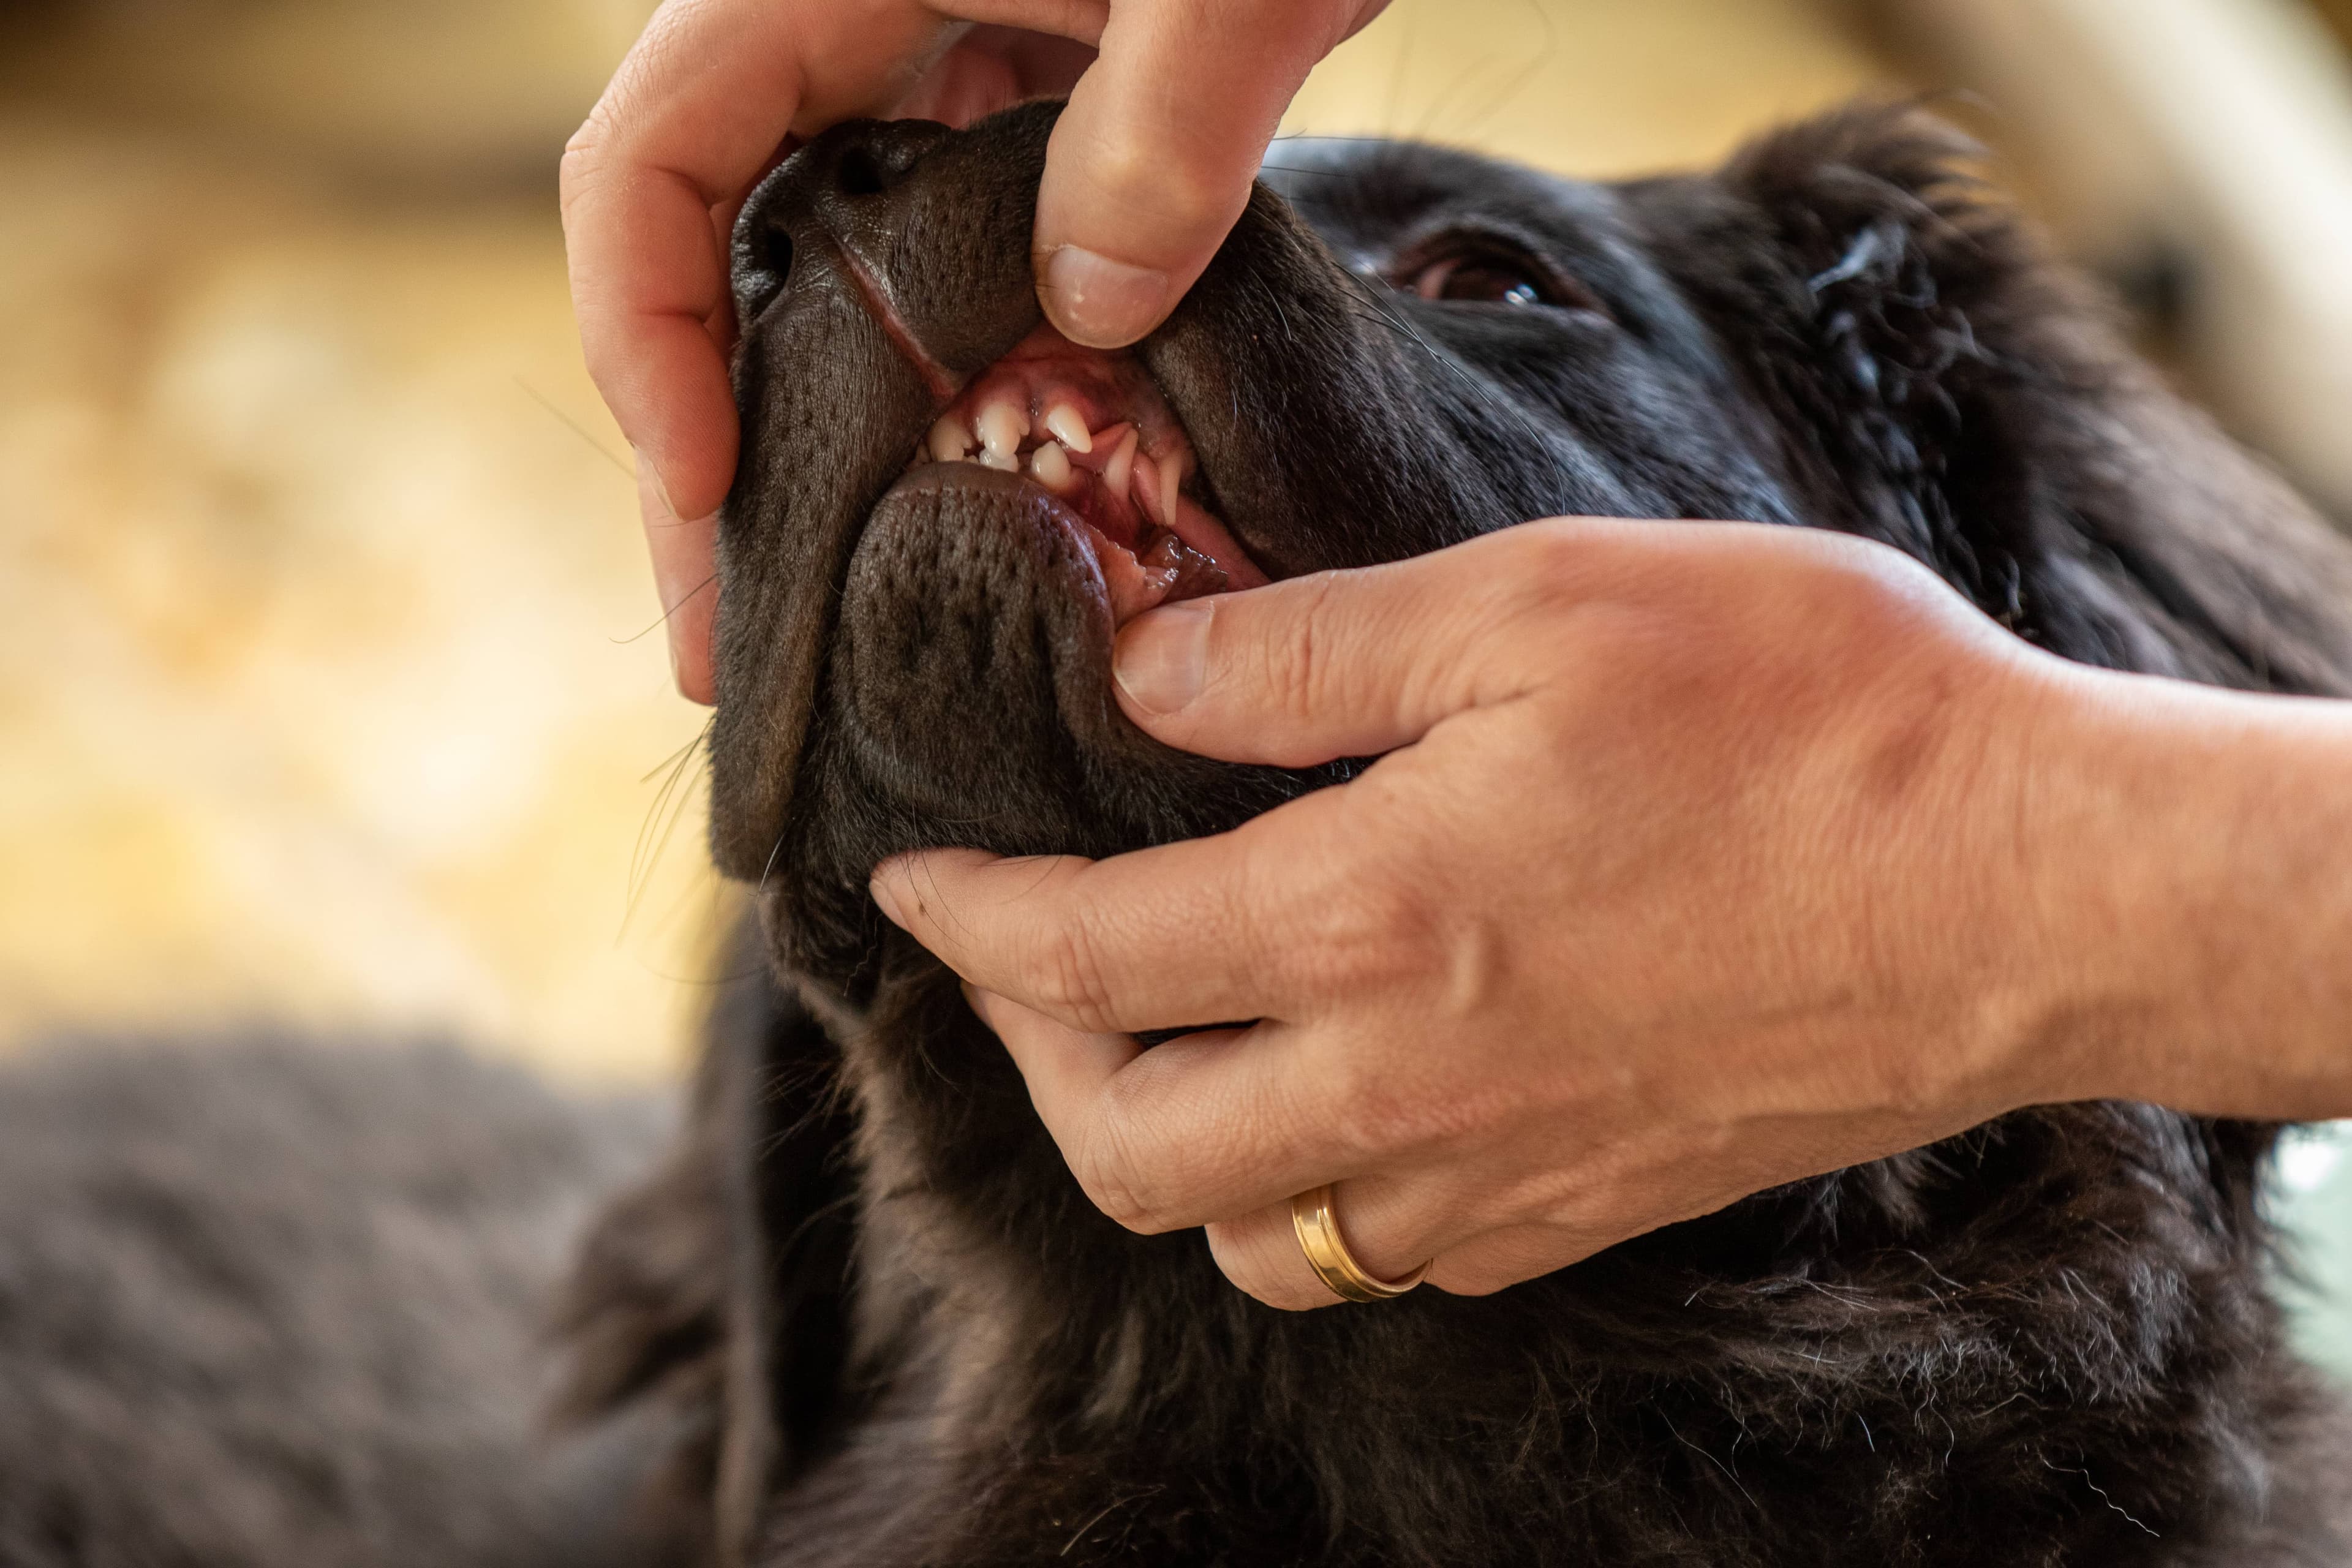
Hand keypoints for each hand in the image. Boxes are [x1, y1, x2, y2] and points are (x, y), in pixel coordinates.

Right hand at [562, 0, 1387, 701]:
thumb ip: (1167, 124)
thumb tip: (1093, 306)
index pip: (651, 163)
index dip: (646, 340)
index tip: (711, 499)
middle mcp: (856, 16)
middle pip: (718, 248)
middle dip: (713, 441)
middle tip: (729, 641)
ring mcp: (940, 57)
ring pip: (826, 265)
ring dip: (820, 428)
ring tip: (825, 605)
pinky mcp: (1030, 94)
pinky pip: (938, 248)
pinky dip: (938, 367)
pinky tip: (968, 483)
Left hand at [869, 518, 2260, 1308]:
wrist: (2031, 886)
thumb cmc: (1809, 715)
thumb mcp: (1536, 605)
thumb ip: (1307, 651)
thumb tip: (1142, 670)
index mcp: (1371, 920)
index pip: (1083, 957)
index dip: (970, 923)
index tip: (912, 889)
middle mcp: (1410, 1083)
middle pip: (1130, 1149)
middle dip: (1035, 1059)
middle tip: (1026, 966)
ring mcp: (1504, 1174)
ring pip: (1255, 1238)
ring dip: (1169, 1150)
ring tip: (1168, 1040)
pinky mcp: (1592, 1210)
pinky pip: (1394, 1254)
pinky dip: (1317, 1194)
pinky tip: (1342, 1094)